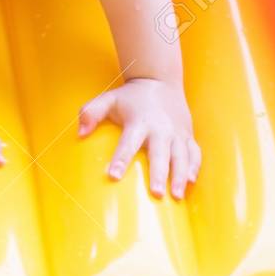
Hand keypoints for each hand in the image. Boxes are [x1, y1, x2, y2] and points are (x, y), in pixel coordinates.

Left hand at [78, 77, 200, 198]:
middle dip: (158, 173)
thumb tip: (79, 133)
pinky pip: (194, 153)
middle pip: (160, 153)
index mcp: (139, 121)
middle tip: (156, 193)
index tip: (114, 175)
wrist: (161, 80)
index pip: (128, 142)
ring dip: (180, 176)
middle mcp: (160, 128)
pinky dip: (194, 167)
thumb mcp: (109, 99)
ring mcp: (177, 132)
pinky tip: (191, 182)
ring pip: (181, 156)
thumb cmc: (131, 97)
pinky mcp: (188, 135)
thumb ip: (91, 112)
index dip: (121, 158)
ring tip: (176, 195)